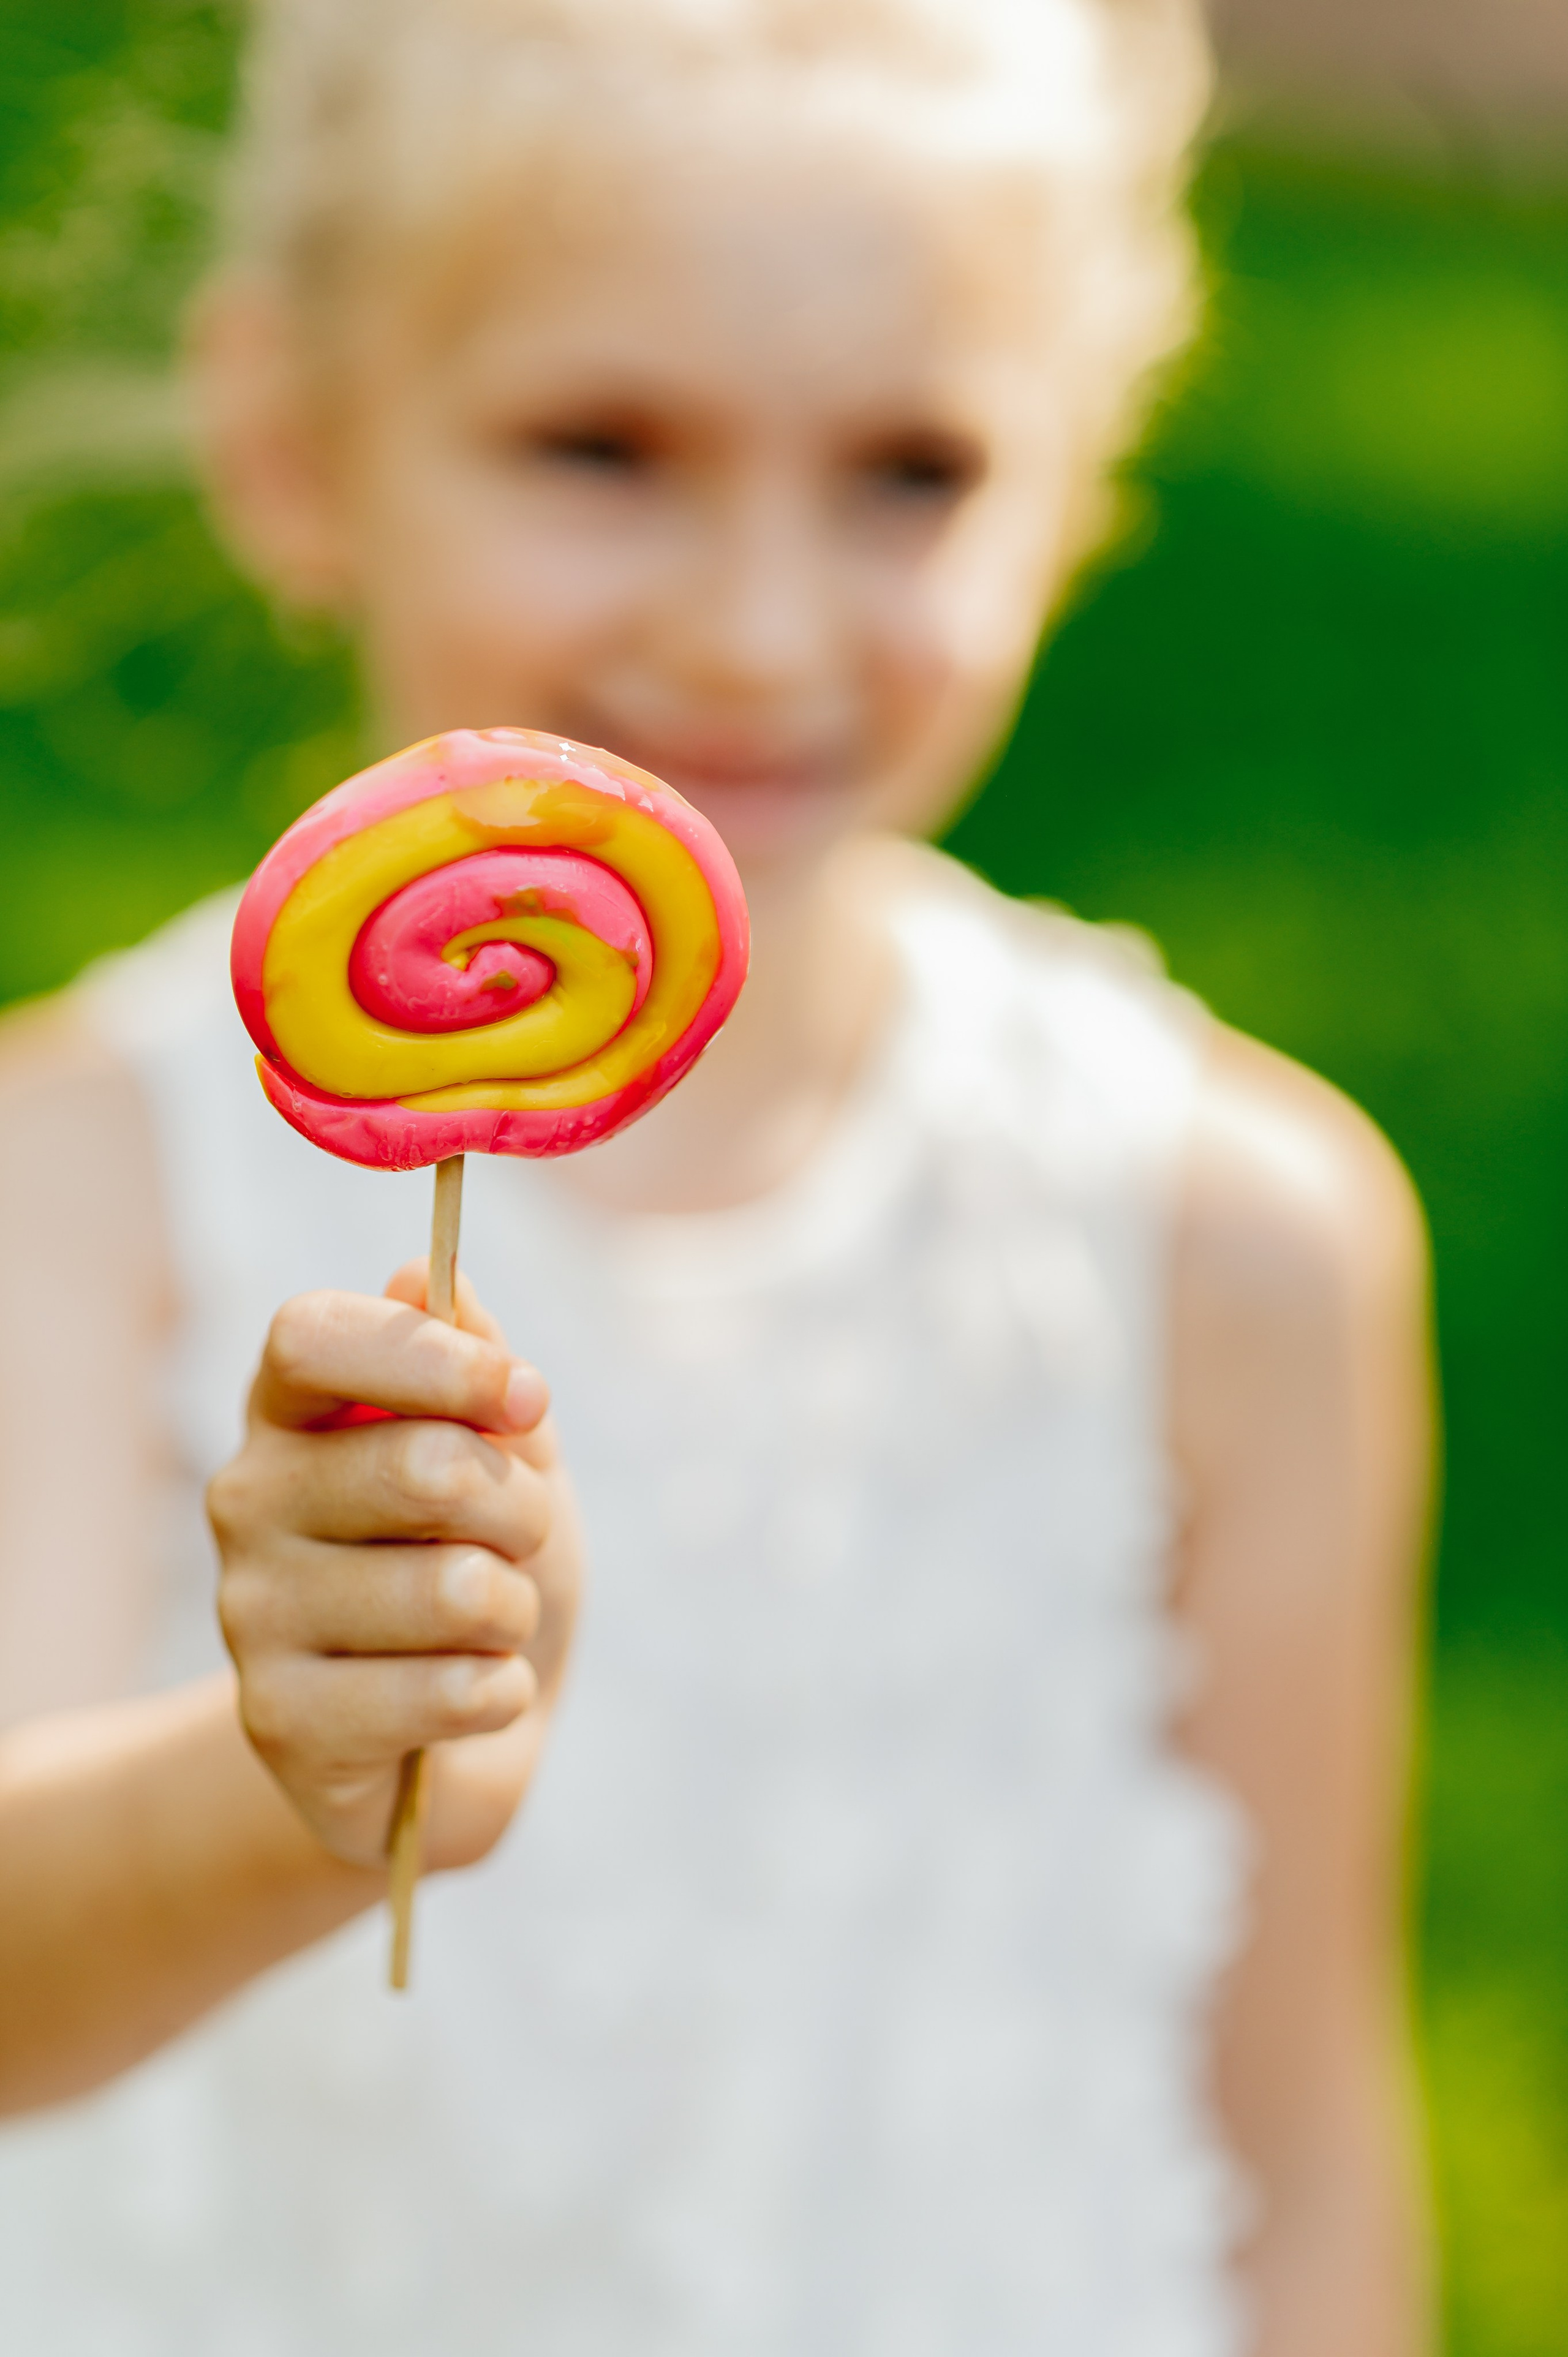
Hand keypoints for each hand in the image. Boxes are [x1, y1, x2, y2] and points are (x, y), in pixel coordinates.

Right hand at [207, 1263, 579, 1872]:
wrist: (462, 1731)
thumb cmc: (483, 1559)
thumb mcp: (508, 1450)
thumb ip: (474, 1360)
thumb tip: (421, 1271)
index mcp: (291, 1411)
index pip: (313, 1334)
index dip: (435, 1357)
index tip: (526, 1397)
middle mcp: (246, 1498)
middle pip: (424, 1463)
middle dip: (522, 1507)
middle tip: (522, 1540)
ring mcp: (250, 1614)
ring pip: (453, 1588)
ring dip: (514, 1611)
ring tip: (489, 1625)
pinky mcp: (279, 1723)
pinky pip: (450, 1691)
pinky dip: (499, 1692)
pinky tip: (470, 1695)